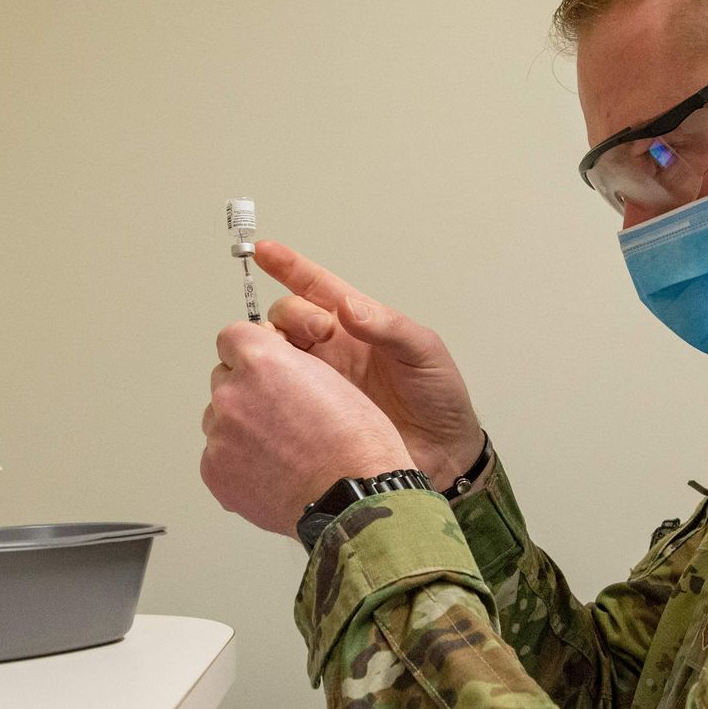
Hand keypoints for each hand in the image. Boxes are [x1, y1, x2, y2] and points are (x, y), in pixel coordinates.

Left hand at [201, 321, 412, 536]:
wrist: (354, 501)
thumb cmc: (356, 445)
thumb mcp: (331, 378)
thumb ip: (288, 367)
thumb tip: (267, 373)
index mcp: (262, 361)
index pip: (232, 337)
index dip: (250, 352)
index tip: (260, 366)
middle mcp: (233, 393)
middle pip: (223, 379)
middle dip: (246, 392)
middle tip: (280, 416)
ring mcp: (220, 434)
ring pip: (218, 419)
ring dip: (240, 428)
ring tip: (280, 450)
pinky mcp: (214, 471)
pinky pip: (217, 457)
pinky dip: (238, 463)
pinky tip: (271, 472)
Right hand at [255, 242, 484, 487]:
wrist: (442, 456)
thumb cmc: (439, 399)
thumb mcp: (423, 352)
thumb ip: (389, 326)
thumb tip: (349, 307)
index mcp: (356, 324)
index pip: (315, 287)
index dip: (289, 267)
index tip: (265, 251)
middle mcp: (329, 349)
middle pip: (285, 317)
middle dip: (290, 314)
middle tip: (318, 331)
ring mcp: (316, 381)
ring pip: (273, 353)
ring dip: (274, 348)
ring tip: (294, 360)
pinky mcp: (307, 414)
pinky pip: (275, 393)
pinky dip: (267, 385)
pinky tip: (272, 387)